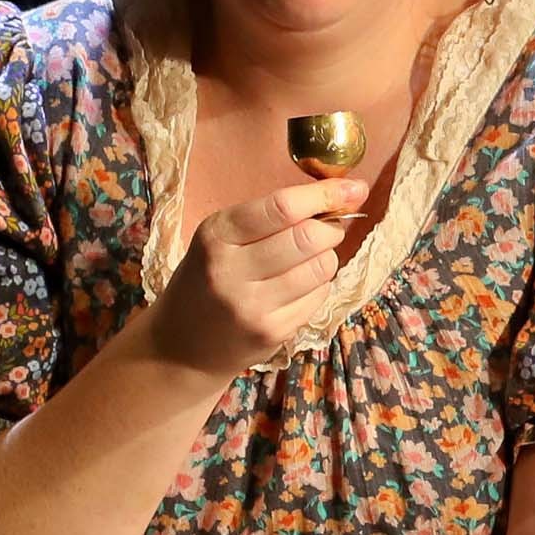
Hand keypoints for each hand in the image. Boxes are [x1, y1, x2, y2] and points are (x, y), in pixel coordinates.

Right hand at [148, 176, 367, 380]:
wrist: (181, 347)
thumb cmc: (207, 280)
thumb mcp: (220, 239)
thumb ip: (268, 218)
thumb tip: (338, 197)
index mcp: (217, 235)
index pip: (282, 208)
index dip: (325, 195)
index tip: (354, 188)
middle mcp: (232, 270)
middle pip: (309, 238)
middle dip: (332, 227)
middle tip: (329, 227)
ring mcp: (254, 306)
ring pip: (321, 268)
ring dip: (326, 257)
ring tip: (306, 259)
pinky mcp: (273, 332)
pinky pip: (319, 296)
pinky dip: (318, 285)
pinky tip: (296, 287)